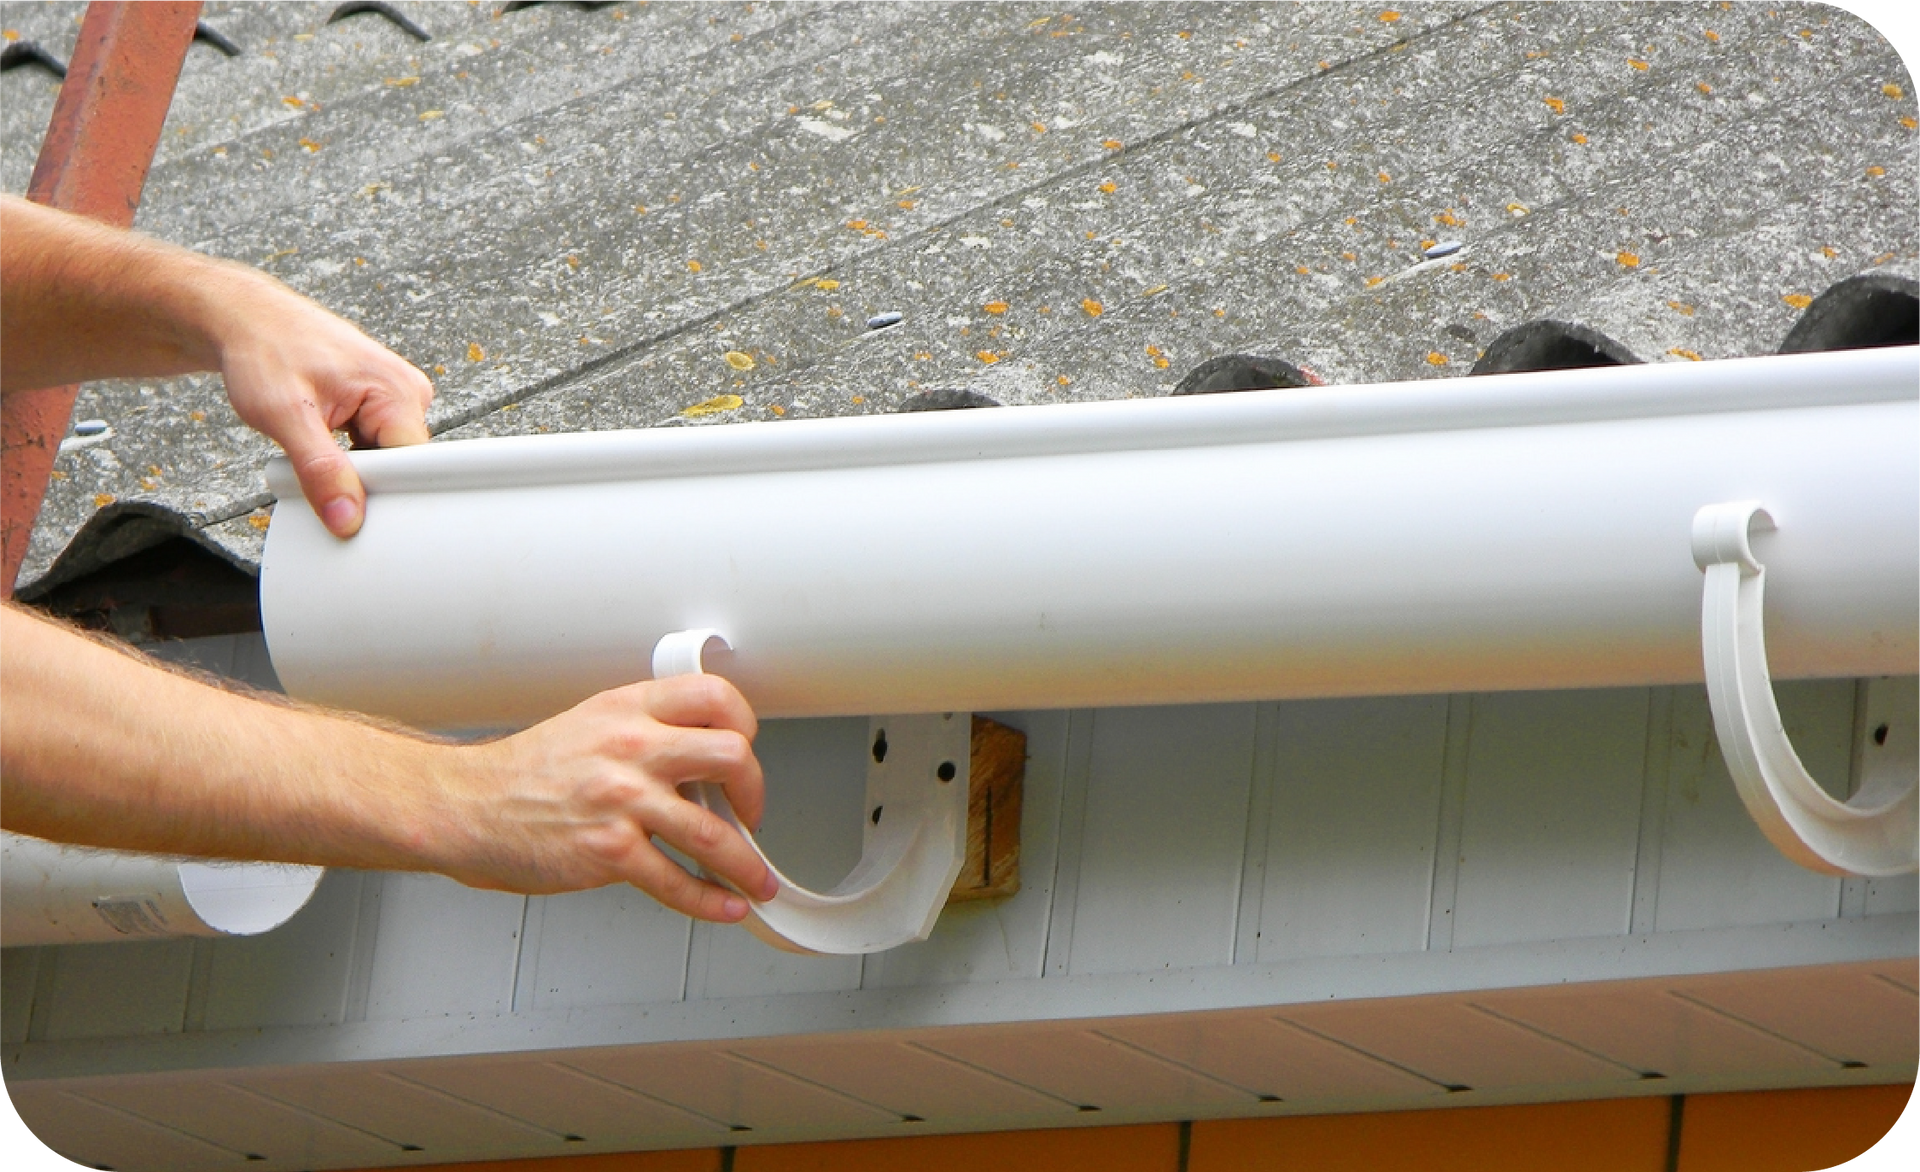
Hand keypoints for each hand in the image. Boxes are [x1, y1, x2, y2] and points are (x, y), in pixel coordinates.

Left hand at [209, 272, 433, 537]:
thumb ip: (320, 471)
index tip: (344, 498)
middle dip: (361, 480)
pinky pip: (374, 448)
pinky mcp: (380, 405)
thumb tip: (347, 519)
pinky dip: (345, 456)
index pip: (414, 467)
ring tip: (313, 440)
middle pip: (402, 468)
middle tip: (314, 464)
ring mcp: (395, 398)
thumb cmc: (263, 351)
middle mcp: (407, 392)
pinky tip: (320, 437)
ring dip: (349, 467)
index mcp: (398, 390)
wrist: (245, 320)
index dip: (380, 492)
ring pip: (385, 461)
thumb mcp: (284, 415)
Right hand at [438, 674, 776, 921]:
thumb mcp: (592, 725)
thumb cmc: (527, 773)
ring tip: (755, 880)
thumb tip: (704, 764)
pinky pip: (676, 881)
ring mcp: (621, 800)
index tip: (748, 751)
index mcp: (628, 709)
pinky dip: (710, 901)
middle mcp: (630, 748)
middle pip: (732, 756)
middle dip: (756, 793)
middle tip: (752, 814)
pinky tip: (722, 906)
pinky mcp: (609, 850)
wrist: (469, 807)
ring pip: (713, 832)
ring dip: (746, 865)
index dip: (745, 724)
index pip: (714, 696)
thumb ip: (648, 733)